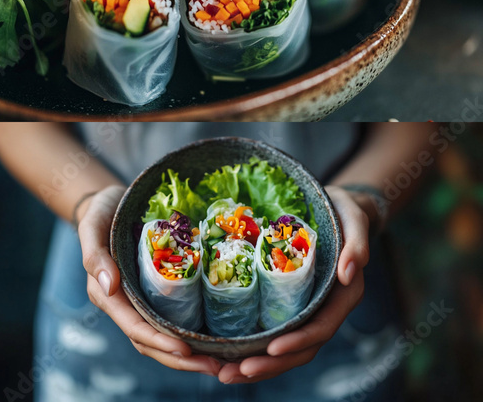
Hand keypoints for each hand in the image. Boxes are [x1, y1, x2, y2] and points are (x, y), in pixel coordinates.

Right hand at [78, 185, 222, 375]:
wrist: (110, 203)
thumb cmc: (100, 212)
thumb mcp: (92, 225)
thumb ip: (95, 255)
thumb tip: (108, 287)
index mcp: (106, 294)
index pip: (134, 327)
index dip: (159, 341)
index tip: (186, 349)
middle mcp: (123, 304)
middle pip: (150, 342)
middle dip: (180, 359)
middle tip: (216, 367)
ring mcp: (139, 301)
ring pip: (161, 337)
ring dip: (189, 355)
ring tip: (221, 362)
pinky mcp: (155, 294)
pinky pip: (171, 320)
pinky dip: (191, 335)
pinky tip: (215, 340)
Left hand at [217, 184, 369, 383]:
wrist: (336, 207)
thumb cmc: (344, 210)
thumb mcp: (354, 218)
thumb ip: (358, 242)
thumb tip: (350, 272)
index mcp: (343, 295)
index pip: (321, 327)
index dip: (298, 340)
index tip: (272, 348)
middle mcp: (325, 309)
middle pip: (300, 349)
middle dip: (269, 365)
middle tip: (233, 373)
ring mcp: (307, 311)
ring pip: (286, 349)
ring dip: (257, 365)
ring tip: (224, 374)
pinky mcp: (289, 306)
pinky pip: (274, 334)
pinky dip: (253, 349)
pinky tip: (226, 356)